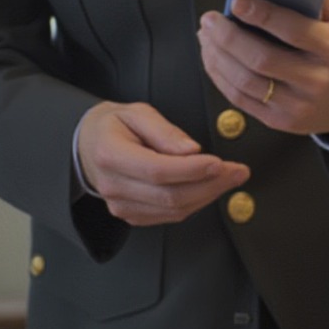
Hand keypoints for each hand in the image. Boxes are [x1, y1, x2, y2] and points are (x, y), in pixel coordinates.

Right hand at [76, 100, 248, 226]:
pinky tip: (209, 187)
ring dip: (208, 195)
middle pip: (169, 195)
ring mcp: (121, 205)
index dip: (192, 170)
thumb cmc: (115, 126)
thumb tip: (193, 150)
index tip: (219, 162)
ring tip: (231, 177)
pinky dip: (195, 202)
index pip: (156, 170)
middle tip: (238, 171)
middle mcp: (113, 185)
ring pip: (174, 210)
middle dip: (211, 185)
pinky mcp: (132, 215)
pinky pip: (170, 216)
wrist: (89, 146)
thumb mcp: (137, 112)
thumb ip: (165, 131)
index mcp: (110, 155)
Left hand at [197, 0, 328, 136]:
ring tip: (207, 36)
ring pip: (246, 80)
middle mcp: (317, 79)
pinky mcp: (280, 120)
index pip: (294, 30)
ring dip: (218, 56)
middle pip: (262, 58)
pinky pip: (240, 98)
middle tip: (211, 19)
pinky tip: (213, 58)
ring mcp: (297, 104)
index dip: (262, 14)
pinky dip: (220, 76)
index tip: (237, 1)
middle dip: (229, 36)